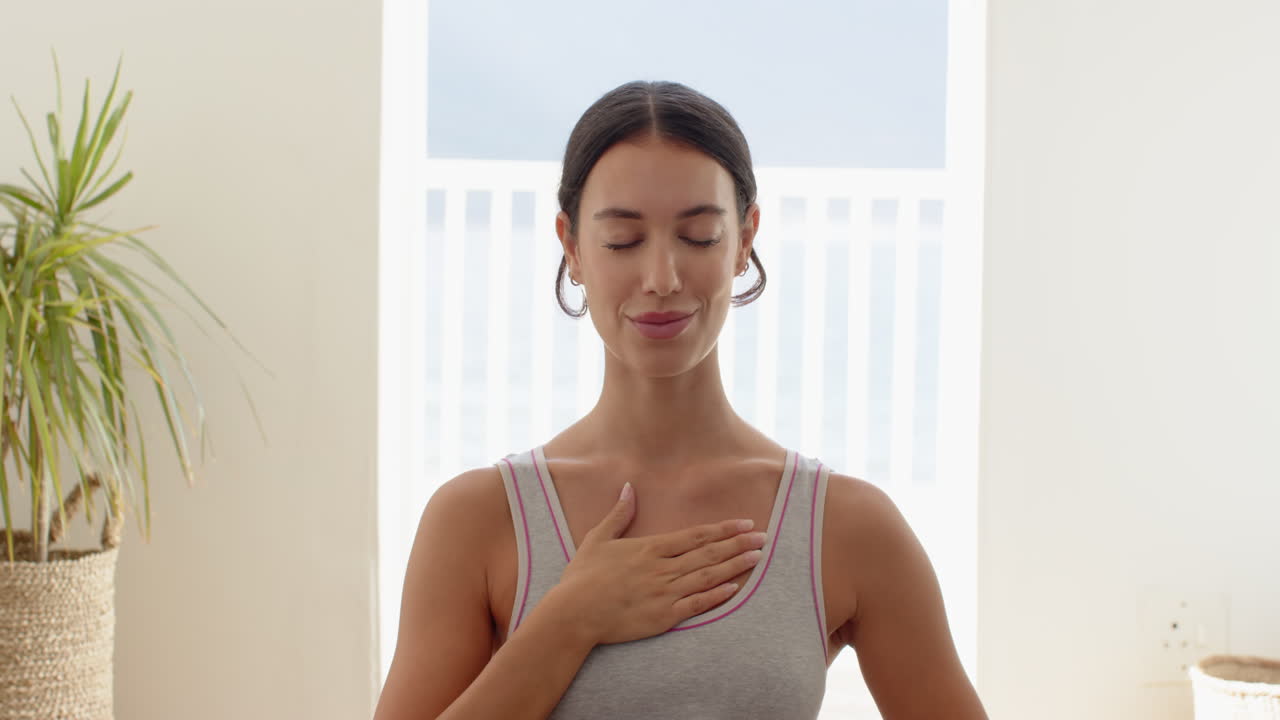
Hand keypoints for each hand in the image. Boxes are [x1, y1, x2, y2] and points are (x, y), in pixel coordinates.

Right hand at [549, 482, 766, 645]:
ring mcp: (665, 593)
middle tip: (763, 538)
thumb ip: (618, 514)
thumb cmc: (583, 577)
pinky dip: (717, 596)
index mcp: (650, 548)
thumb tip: (628, 488)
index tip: (744, 524)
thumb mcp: (598, 538)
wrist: (574, 614)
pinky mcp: (664, 616)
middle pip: (708, 554)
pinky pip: (696, 604)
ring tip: (757, 557)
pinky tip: (735, 588)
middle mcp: (662, 568)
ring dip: (734, 566)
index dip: (722, 529)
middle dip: (738, 544)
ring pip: (708, 576)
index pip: (695, 536)